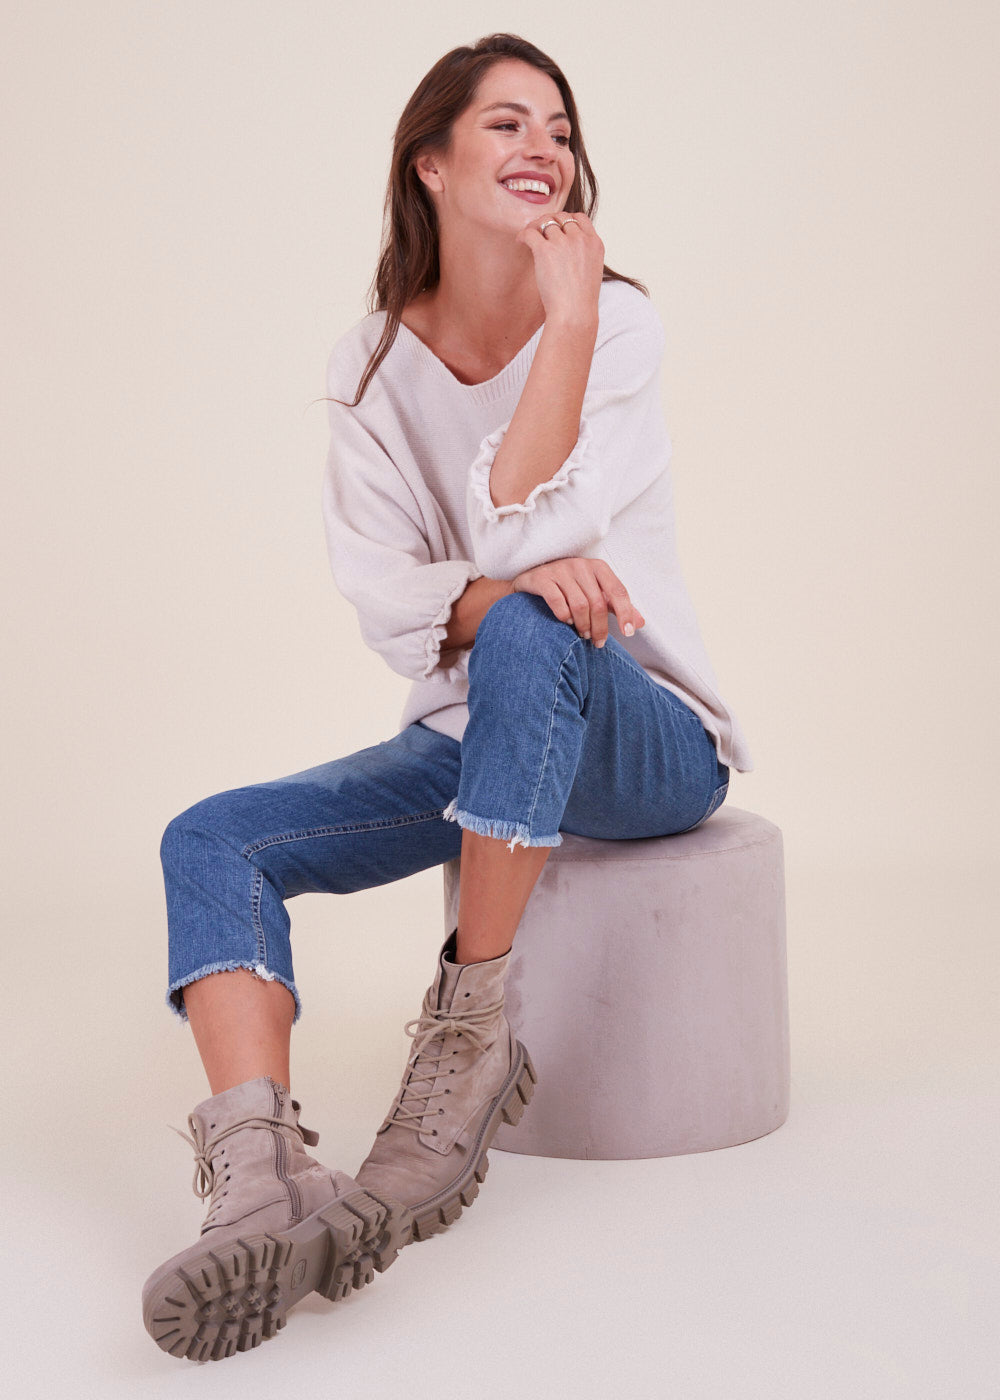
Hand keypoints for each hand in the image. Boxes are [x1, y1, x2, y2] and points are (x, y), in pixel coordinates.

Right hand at [511, 558, 644, 647]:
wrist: (532, 580)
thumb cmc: (569, 589)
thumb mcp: (595, 594)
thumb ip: (617, 607)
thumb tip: (640, 623)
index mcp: (598, 567)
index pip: (618, 591)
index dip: (625, 613)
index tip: (628, 633)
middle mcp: (580, 565)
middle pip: (598, 603)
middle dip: (600, 627)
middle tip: (597, 641)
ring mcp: (560, 570)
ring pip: (579, 605)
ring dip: (583, 625)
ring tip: (582, 635)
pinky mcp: (542, 578)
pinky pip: (557, 602)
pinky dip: (564, 617)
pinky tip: (566, 623)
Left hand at [515, 211, 603, 324]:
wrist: (574, 313)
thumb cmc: (580, 301)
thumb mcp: (592, 272)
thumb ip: (583, 256)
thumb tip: (567, 252)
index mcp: (595, 243)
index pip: (580, 218)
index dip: (566, 220)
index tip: (558, 229)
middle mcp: (580, 239)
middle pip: (561, 217)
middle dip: (549, 222)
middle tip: (539, 232)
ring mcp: (563, 243)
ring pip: (545, 223)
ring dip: (535, 227)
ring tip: (528, 238)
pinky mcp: (545, 250)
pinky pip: (530, 232)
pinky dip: (523, 235)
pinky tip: (520, 242)